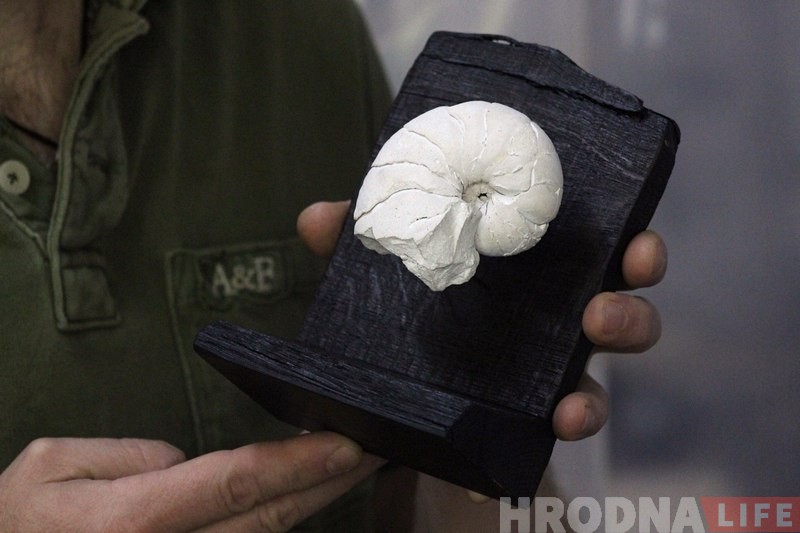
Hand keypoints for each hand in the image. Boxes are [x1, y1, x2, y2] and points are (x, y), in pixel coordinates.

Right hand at [0, 433, 382, 531]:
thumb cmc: (15, 527)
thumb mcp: (51, 467)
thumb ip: (128, 457)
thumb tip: (184, 465)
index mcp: (134, 522)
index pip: (237, 481)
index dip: (300, 461)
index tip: (348, 442)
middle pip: (270, 518)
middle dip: (328, 483)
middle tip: (375, 449)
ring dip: (312, 506)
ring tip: (350, 468)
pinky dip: (277, 526)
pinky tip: (301, 502)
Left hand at [299, 201, 665, 440]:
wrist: (403, 382)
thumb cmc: (417, 300)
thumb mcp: (393, 264)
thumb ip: (365, 238)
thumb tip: (319, 217)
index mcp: (539, 268)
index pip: (600, 250)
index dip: (632, 245)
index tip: (636, 239)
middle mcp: (556, 317)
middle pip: (622, 311)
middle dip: (630, 311)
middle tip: (602, 309)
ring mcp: (548, 369)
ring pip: (601, 380)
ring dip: (595, 394)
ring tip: (571, 402)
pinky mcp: (531, 414)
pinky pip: (557, 426)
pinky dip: (553, 434)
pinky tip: (539, 438)